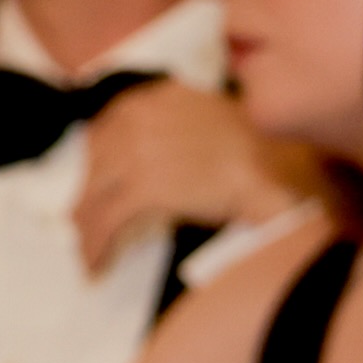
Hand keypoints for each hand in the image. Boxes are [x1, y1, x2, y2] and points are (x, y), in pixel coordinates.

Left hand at [71, 80, 317, 271]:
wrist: (278, 171)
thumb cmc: (266, 154)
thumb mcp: (219, 121)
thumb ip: (187, 128)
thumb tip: (171, 161)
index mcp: (156, 97)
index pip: (108, 129)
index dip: (98, 163)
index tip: (97, 186)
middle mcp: (138, 116)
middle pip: (96, 163)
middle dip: (88, 198)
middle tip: (83, 226)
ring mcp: (138, 151)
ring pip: (96, 195)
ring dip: (88, 229)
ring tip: (88, 255)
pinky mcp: (145, 187)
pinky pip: (108, 220)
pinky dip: (98, 245)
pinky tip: (96, 265)